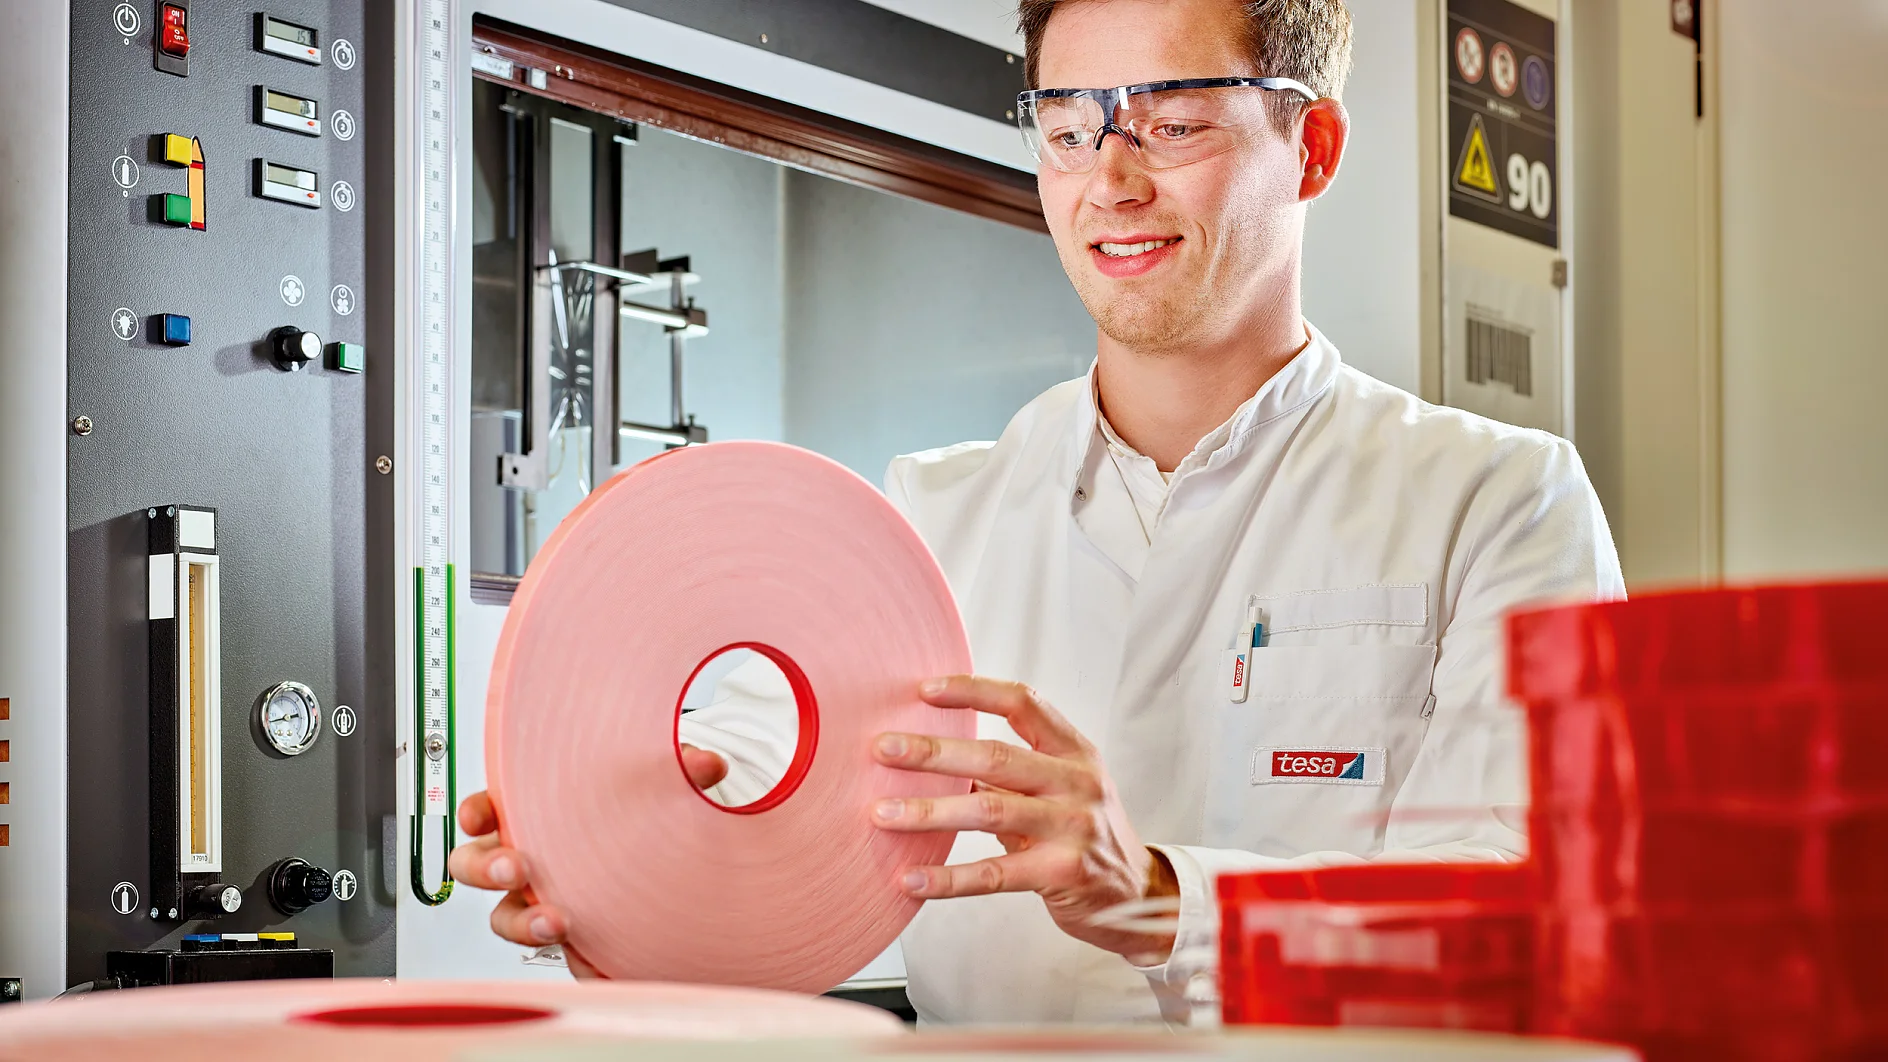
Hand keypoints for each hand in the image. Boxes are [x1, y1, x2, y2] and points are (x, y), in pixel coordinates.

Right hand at [448, 745, 727, 975]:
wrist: (671, 870)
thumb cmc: (640, 818)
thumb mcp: (661, 785)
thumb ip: (682, 771)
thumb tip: (706, 765)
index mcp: (534, 815)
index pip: (488, 809)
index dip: (476, 812)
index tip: (482, 816)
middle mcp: (529, 860)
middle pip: (477, 867)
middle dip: (487, 869)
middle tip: (515, 870)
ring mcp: (543, 900)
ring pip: (505, 917)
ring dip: (521, 922)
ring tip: (554, 923)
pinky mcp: (572, 939)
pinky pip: (557, 954)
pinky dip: (571, 956)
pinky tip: (592, 954)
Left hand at [870, 676, 1178, 963]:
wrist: (1138, 894)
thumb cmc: (1083, 834)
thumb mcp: (1059, 790)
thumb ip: (1008, 772)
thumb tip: (932, 753)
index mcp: (1075, 751)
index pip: (1023, 703)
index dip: (972, 691)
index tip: (923, 689)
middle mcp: (1077, 782)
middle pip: (996, 756)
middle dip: (933, 752)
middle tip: (883, 749)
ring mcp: (1073, 827)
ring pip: (988, 811)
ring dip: (929, 810)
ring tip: (883, 813)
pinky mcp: (1062, 873)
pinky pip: (994, 874)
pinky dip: (947, 877)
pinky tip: (911, 878)